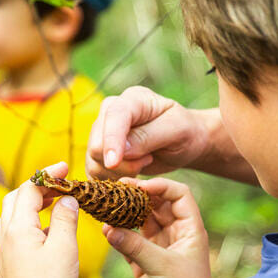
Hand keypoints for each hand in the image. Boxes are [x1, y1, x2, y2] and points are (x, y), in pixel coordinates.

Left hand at [0, 162, 81, 277]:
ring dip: (31, 204)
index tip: (65, 167)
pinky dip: (28, 221)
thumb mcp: (65, 247)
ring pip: (11, 215)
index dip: (48, 175)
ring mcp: (4, 250)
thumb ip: (65, 218)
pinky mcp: (8, 264)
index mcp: (17, 227)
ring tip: (53, 203)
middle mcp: (5, 235)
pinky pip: (13, 231)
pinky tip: (45, 231)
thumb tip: (67, 199)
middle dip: (37, 187)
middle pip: (15, 198)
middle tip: (60, 184)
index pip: (30, 189)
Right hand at [87, 86, 211, 178]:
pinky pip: (93, 170)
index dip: (111, 140)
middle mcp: (112, 110)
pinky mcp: (100, 149)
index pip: (114, 116)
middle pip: (97, 142)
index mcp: (134, 99)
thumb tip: (121, 151)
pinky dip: (111, 178)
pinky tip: (131, 173)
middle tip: (148, 160)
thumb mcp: (176, 131)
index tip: (113, 163)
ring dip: (119, 171)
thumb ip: (148, 137)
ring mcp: (102, 130)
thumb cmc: (184, 132)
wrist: (184, 142)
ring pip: (93, 160)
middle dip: (121, 162)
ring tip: (143, 163)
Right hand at [102, 177, 211, 277]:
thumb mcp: (162, 266)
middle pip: (156, 203)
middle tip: (115, 188)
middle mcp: (175, 233)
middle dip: (137, 195)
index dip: (160, 186)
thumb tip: (108, 228)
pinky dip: (118, 234)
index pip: (178, 194)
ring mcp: (159, 246)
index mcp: (190, 229)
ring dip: (125, 213)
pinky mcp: (144, 261)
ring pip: (140, 220)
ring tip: (107, 206)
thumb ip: (135, 246)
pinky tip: (105, 229)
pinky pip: (129, 240)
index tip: (139, 186)